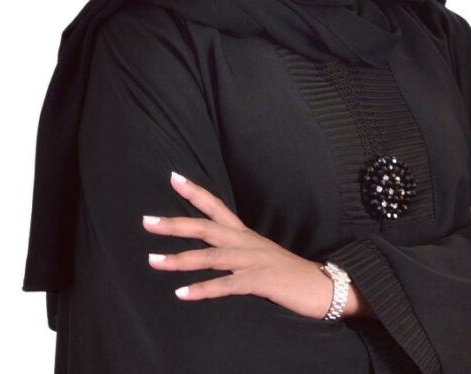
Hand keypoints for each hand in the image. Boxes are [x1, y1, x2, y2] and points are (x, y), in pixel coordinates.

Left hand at [142, 171, 373, 319]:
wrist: (324, 286)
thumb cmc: (289, 273)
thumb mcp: (261, 254)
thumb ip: (237, 251)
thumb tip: (213, 251)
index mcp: (246, 235)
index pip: (217, 207)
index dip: (195, 192)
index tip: (172, 177)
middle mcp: (247, 243)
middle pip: (206, 228)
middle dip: (175, 224)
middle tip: (146, 221)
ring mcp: (254, 261)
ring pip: (211, 257)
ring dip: (180, 259)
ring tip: (153, 261)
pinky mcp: (260, 282)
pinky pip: (227, 286)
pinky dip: (203, 290)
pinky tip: (182, 294)